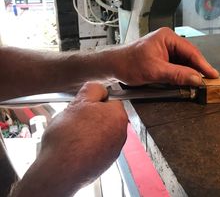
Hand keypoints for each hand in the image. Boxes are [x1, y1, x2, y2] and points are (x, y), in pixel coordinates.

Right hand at [11, 82, 127, 196]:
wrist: (60, 170)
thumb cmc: (68, 137)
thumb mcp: (78, 102)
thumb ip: (92, 90)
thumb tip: (98, 88)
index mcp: (117, 116)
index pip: (111, 100)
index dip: (96, 101)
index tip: (85, 106)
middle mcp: (120, 133)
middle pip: (107, 117)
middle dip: (93, 116)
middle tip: (77, 119)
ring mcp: (114, 149)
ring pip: (102, 132)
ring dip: (91, 131)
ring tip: (74, 134)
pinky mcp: (105, 162)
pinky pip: (98, 147)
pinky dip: (89, 145)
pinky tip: (75, 147)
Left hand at [112, 27, 219, 85]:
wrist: (114, 66)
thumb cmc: (129, 63)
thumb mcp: (155, 70)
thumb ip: (177, 74)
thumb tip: (196, 79)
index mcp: (167, 37)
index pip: (191, 51)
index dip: (203, 64)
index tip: (213, 75)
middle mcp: (169, 41)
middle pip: (189, 56)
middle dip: (198, 69)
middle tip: (208, 82)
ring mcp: (166, 50)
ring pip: (184, 62)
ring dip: (190, 73)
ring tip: (200, 83)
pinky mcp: (164, 59)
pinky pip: (178, 66)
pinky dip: (182, 74)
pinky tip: (187, 82)